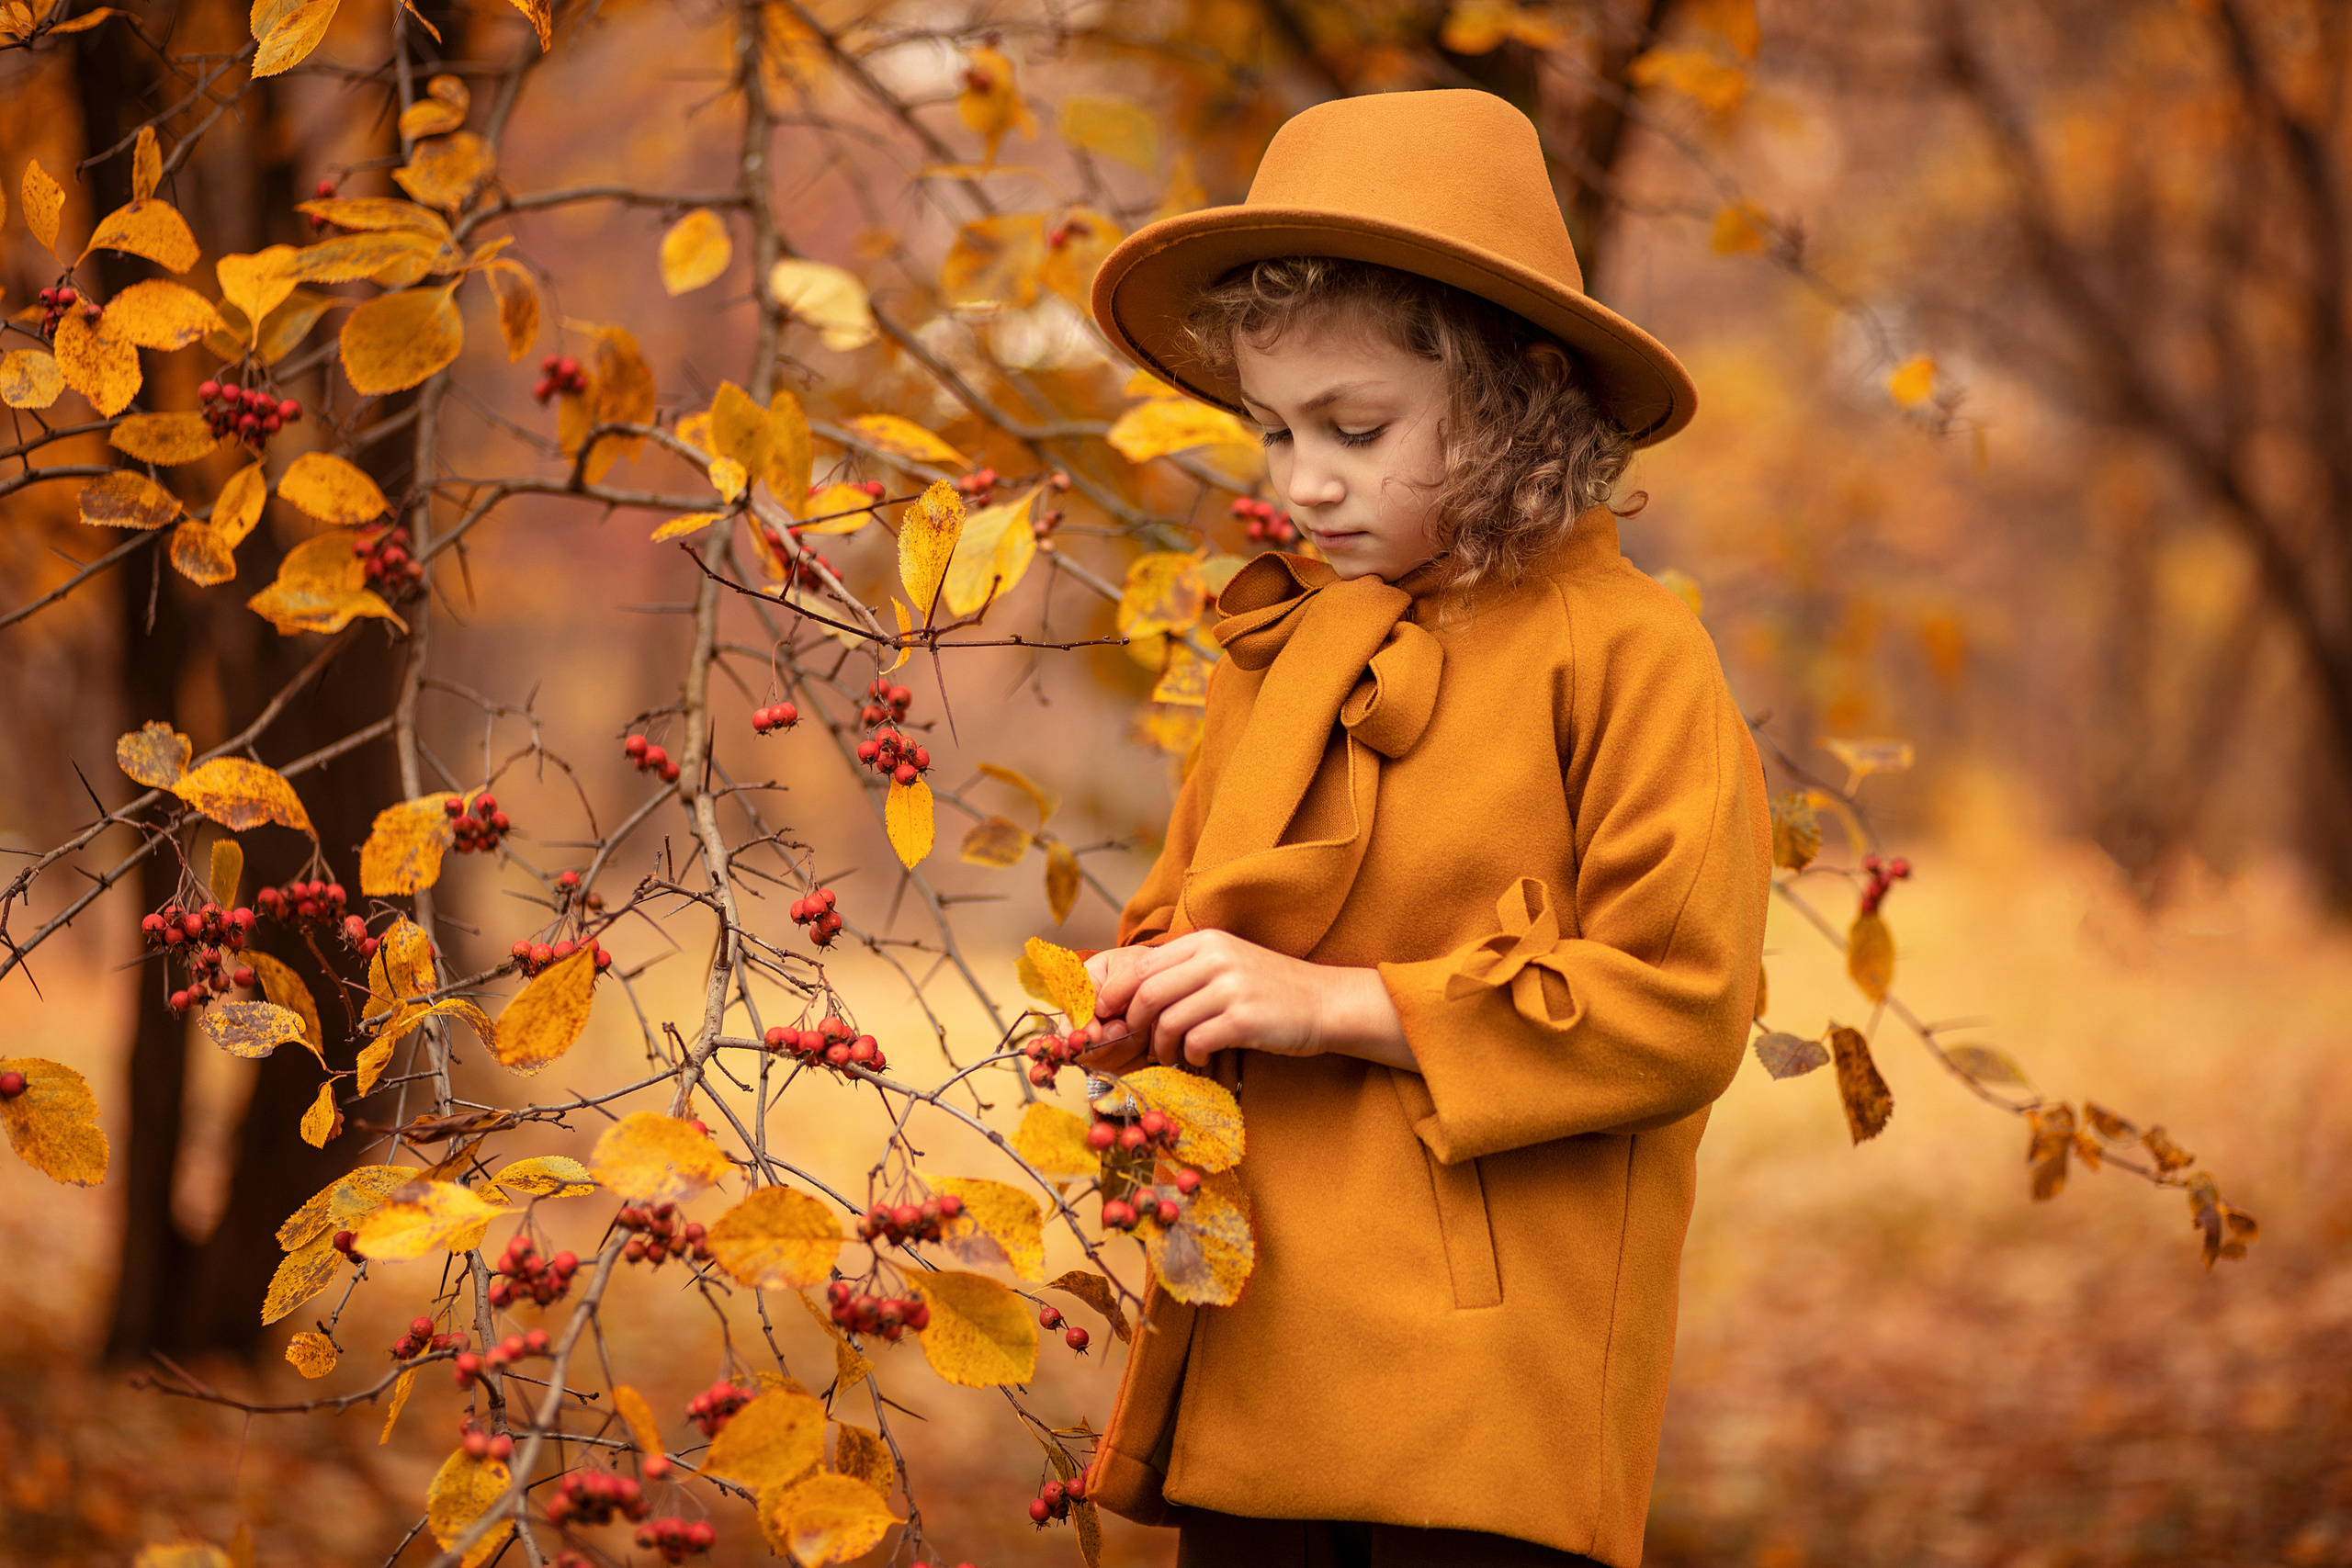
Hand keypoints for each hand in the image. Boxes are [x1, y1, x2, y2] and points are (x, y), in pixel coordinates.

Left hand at [1071, 930, 1414, 1072]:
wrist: (1327, 1002)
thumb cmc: (1271, 989)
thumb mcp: (1227, 965)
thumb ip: (1185, 972)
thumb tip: (1130, 997)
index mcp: (1206, 941)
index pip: (1141, 966)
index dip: (1115, 995)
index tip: (1108, 1018)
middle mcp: (1216, 958)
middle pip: (1147, 994)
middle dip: (1133, 1025)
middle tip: (1137, 1042)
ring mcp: (1231, 987)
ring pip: (1168, 1021)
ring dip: (1162, 1046)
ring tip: (1172, 1054)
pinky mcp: (1245, 1018)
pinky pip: (1196, 1041)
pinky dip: (1191, 1055)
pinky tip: (1201, 1057)